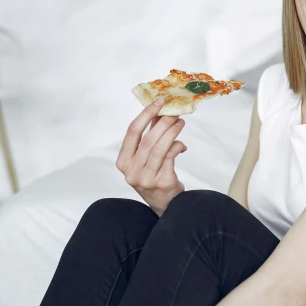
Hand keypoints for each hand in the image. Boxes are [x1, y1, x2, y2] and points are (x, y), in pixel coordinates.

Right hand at [116, 99, 186, 215]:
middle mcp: (131, 170)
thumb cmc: (154, 175)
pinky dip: (178, 147)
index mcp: (123, 161)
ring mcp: (146, 178)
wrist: (164, 203)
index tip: (159, 102)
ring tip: (181, 123)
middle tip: (175, 112)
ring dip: (172, 132)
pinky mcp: (162, 182)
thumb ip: (150, 135)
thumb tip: (160, 110)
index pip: (132, 132)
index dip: (146, 114)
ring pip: (160, 148)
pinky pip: (171, 157)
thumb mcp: (145, 157)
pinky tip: (182, 145)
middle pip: (148, 139)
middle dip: (163, 122)